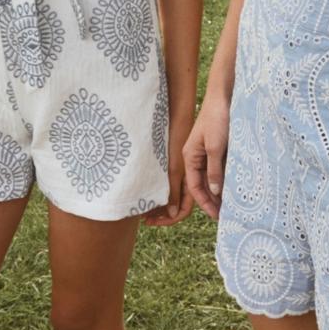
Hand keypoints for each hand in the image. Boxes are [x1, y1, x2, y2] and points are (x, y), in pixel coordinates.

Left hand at [143, 111, 194, 227]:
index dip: (169, 220)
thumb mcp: (175, 164)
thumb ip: (175, 189)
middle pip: (176, 203)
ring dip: (158, 202)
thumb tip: (173, 213)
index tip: (151, 223)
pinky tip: (144, 186)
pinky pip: (167, 178)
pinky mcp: (172, 156)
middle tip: (143, 219)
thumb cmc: (179, 132)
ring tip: (140, 206)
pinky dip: (157, 187)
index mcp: (188, 178)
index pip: (182, 209)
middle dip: (161, 214)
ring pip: (170, 191)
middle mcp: (184, 174)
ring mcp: (179, 165)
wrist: (179, 106)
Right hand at [183, 89, 230, 219]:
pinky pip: (219, 167)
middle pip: (202, 184)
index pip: (195, 186)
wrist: (225, 95)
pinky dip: (225, 178)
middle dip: (212, 200)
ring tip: (231, 204)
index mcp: (190, 156)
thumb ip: (214, 170)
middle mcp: (196, 156)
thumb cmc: (217, 118)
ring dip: (219, 190)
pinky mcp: (218, 146)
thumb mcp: (215, 147)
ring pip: (211, 177)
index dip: (205, 202)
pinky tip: (234, 186)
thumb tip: (214, 192)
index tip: (217, 215)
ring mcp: (207, 151)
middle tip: (226, 214)